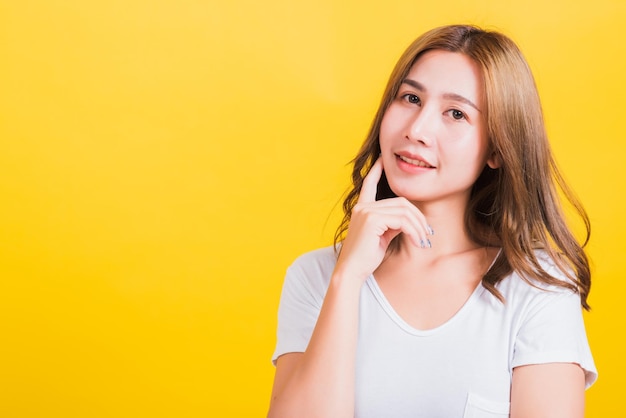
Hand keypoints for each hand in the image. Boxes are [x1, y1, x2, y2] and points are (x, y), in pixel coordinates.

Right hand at [334, 157, 431, 282]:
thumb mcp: (382, 236)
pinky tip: (418, 243)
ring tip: (424, 241)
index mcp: (362, 208)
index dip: (376, 170)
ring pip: (405, 211)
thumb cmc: (366, 257)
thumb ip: (392, 223)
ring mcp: (366, 211)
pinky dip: (414, 232)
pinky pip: (402, 221)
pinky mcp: (372, 220)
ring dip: (419, 227)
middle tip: (427, 234)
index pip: (369, 183)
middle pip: (401, 202)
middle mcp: (363, 207)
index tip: (382, 159)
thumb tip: (409, 221)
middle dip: (418, 218)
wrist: (352, 271)